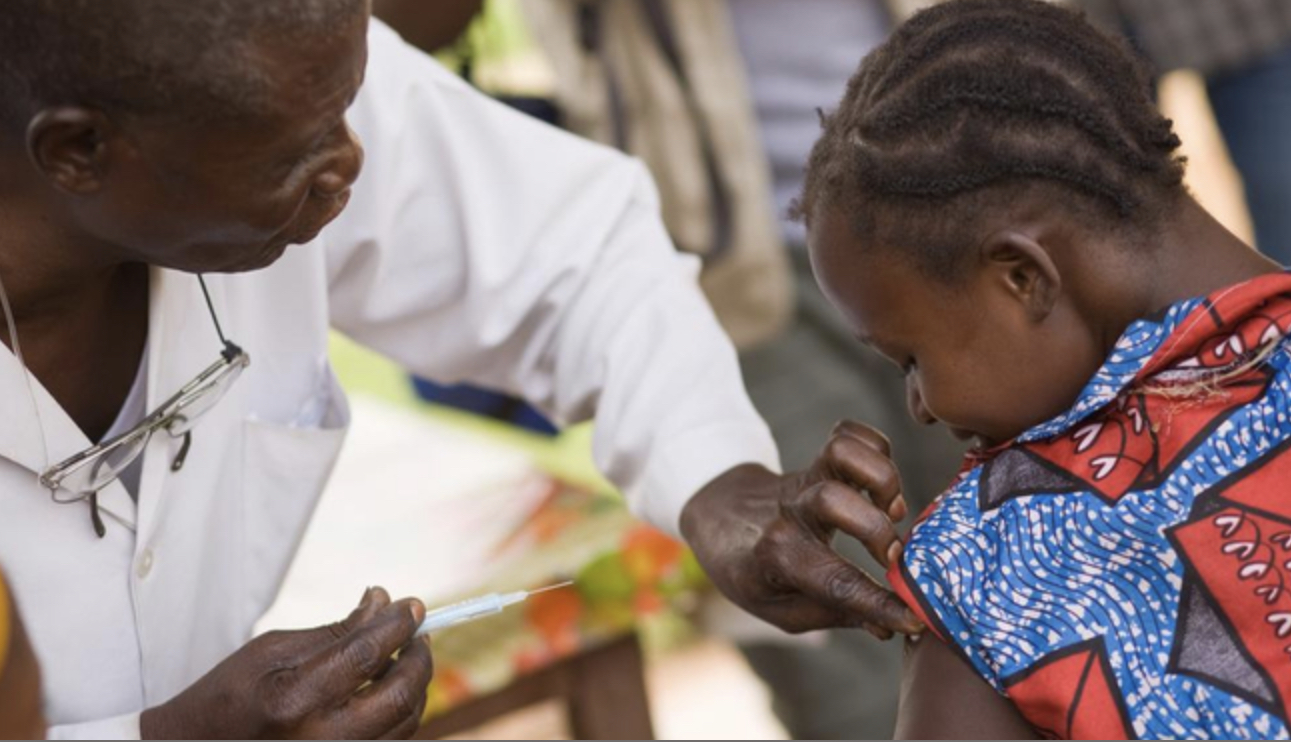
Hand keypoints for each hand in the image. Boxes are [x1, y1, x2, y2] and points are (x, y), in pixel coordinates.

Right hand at [141, 587, 432, 739]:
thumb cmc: (231, 696)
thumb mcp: (272, 651)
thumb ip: (335, 630)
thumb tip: (382, 602)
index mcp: (294, 699)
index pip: (366, 654)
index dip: (397, 625)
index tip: (413, 606)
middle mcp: (320, 739)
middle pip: (399, 694)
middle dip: (418, 656)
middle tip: (418, 633)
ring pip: (405, 722)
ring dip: (415, 684)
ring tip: (407, 656)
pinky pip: (393, 741)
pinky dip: (402, 712)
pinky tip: (391, 688)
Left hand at [681, 421, 923, 637]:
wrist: (720, 519)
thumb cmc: (758, 573)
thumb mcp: (784, 608)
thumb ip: (835, 613)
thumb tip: (888, 626)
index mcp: (775, 558)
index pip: (833, 582)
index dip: (878, 603)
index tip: (914, 619)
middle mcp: (790, 513)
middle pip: (832, 500)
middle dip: (876, 529)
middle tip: (894, 557)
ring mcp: (805, 479)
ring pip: (840, 453)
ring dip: (881, 480)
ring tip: (893, 512)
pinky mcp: (818, 458)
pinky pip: (850, 433)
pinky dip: (877, 450)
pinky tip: (882, 487)